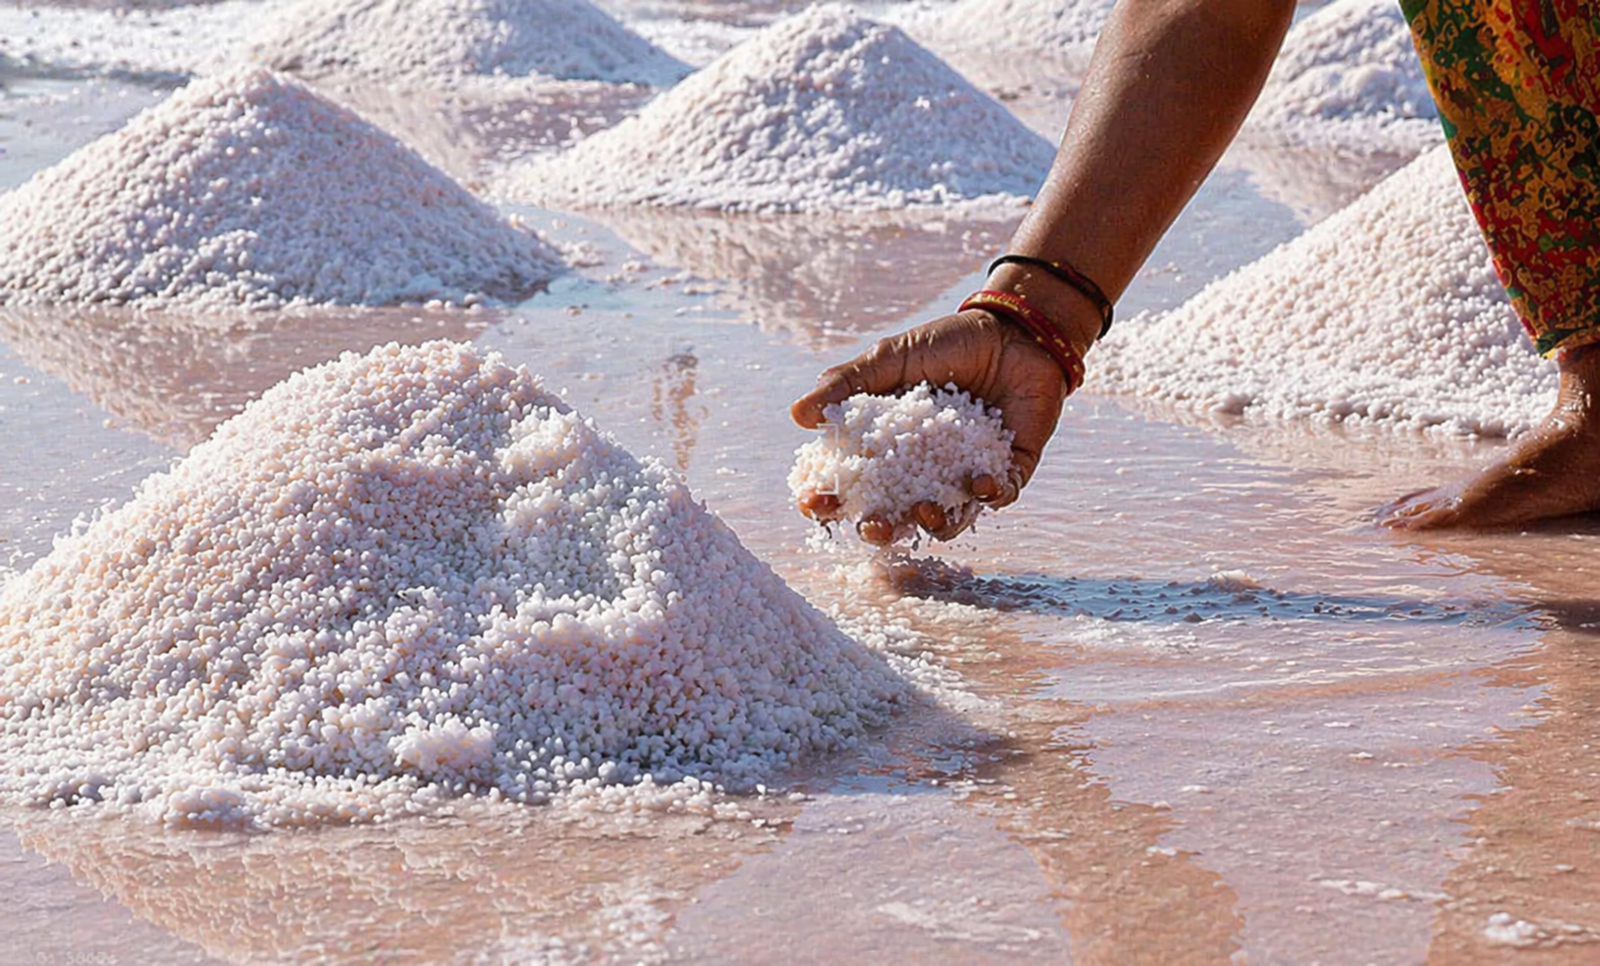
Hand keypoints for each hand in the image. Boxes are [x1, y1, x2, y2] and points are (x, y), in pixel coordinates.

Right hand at [789, 309, 1070, 543]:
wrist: (1012, 329)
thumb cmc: (946, 343)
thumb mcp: (890, 358)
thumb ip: (848, 385)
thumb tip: (798, 414)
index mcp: (891, 447)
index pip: (854, 484)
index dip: (831, 499)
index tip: (813, 502)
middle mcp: (926, 469)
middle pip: (895, 514)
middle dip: (879, 528)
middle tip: (871, 525)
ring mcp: (966, 473)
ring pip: (947, 518)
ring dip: (934, 523)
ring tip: (925, 511)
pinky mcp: (1009, 468)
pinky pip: (1000, 496)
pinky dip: (989, 494)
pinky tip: (980, 482)